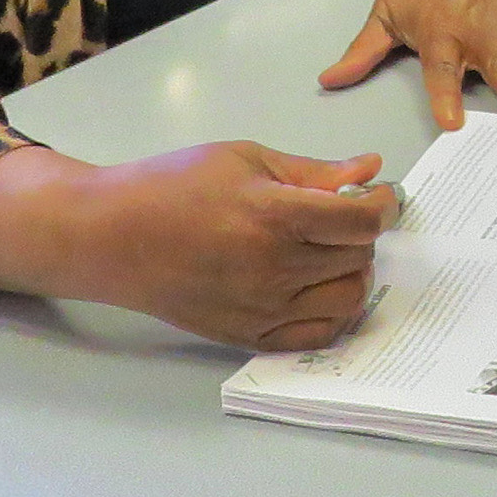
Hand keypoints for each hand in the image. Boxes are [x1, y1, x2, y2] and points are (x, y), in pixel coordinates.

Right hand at [97, 140, 398, 349]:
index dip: (382, 206)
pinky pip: (320, 335)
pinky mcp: (251, 336)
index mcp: (273, 217)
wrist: (114, 236)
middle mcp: (274, 269)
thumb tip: (370, 170)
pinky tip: (320, 287)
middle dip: (363, 232)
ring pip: (349, 298)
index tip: (379, 197)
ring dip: (353, 271)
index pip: (360, 220)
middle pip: (358, 256)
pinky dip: (335, 312)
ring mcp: (263, 309)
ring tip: (331, 251)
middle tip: (343, 216)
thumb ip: (312, 171)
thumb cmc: (174, 186)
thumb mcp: (245, 160)